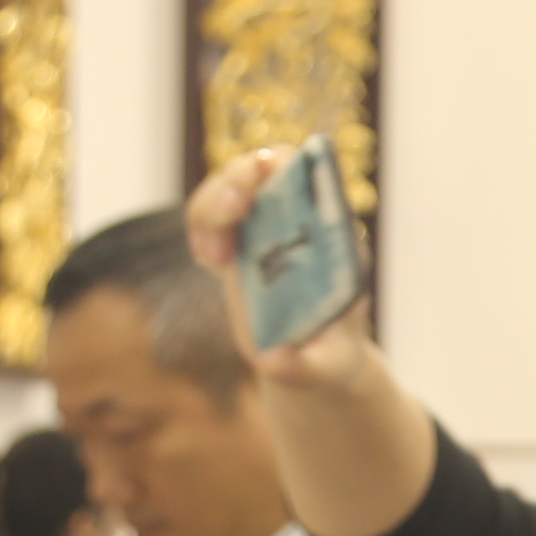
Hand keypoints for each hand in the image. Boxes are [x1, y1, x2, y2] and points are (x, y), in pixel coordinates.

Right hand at [183, 144, 375, 396]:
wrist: (312, 361)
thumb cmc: (330, 358)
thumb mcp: (325, 367)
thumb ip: (303, 365)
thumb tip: (274, 361)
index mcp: (333, 237)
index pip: (315, 176)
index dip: (288, 169)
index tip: (264, 176)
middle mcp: (300, 220)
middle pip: (266, 168)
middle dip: (238, 179)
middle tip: (229, 213)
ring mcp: (267, 226)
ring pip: (230, 185)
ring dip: (211, 207)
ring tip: (213, 257)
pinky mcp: (239, 241)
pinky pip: (210, 214)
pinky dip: (201, 227)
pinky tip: (210, 259)